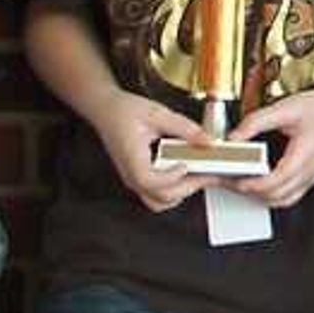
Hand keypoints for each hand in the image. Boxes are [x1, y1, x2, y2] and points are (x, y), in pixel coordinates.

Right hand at [90, 92, 211, 212]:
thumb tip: (208, 141)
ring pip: (159, 202)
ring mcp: (135, 179)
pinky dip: (175, 188)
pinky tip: (188, 171)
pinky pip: (158, 194)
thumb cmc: (124, 111)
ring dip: (181, 192)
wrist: (105, 110)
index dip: (170, 177)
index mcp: (132, 160)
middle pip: (159, 198)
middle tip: (208, 172)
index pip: (150, 181)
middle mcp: (132, 175)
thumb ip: (185, 128)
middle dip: (188, 188)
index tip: (185, 164)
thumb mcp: (158, 114)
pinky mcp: (140, 177)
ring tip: (199, 174)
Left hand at [231, 84, 313, 207]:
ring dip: (259, 197)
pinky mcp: (309, 177)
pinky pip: (288, 196)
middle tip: (227, 180)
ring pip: (281, 201)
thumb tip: (233, 137)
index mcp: (304, 155)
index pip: (276, 181)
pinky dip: (270, 195)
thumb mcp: (284, 108)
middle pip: (275, 196)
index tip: (234, 180)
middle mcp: (308, 171)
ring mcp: (310, 177)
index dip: (253, 184)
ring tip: (239, 183)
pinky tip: (258, 184)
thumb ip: (256, 122)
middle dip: (248, 192)